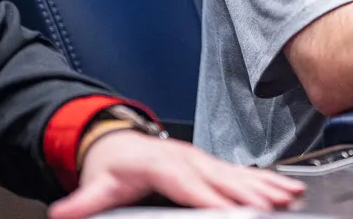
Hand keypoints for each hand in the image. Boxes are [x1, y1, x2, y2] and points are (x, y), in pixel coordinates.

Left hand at [47, 132, 304, 218]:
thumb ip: (83, 203)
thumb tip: (62, 212)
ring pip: (240, 175)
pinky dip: (267, 182)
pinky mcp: (212, 166)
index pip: (191, 185)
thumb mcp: (96, 184)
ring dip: (267, 187)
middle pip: (223, 179)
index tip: (233, 210)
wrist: (119, 141)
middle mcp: (189, 160)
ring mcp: (204, 161)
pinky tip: (287, 190)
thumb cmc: (114, 165)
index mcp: (163, 165)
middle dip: (252, 193)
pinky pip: (243, 174)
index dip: (213, 198)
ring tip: (290, 197)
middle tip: (277, 205)